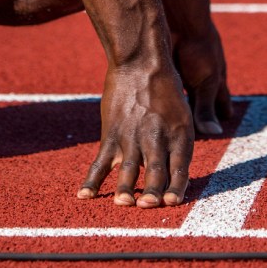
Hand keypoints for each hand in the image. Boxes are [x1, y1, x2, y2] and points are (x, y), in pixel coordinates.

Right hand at [77, 63, 193, 207]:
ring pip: (129, 169)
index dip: (177, 187)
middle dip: (153, 192)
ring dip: (126, 189)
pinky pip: (100, 162)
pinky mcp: (111, 133)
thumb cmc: (164, 88)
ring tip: (124, 203)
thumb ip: (177, 142)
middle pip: (156, 171)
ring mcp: (132, 136)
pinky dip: (92, 180)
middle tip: (149, 206)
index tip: (172, 203)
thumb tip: (174, 171)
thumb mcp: (181, 114)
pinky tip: (85, 196)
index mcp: (179, 134)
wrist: (140, 62)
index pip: (180, 167)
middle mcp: (156, 137)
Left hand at [173, 25, 232, 134]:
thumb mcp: (205, 83)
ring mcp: (184, 71)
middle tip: (194, 131)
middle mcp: (201, 78)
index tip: (220, 132)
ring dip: (178, 105)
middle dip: (198, 115)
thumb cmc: (199, 51)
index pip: (222, 105)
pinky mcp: (167, 66)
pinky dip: (163, 92)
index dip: (220, 117)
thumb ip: (206, 108)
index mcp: (215, 82)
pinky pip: (166, 82)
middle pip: (202, 102)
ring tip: (170, 121)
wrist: (180, 22)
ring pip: (182, 94)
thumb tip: (215, 134)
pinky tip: (153, 102)